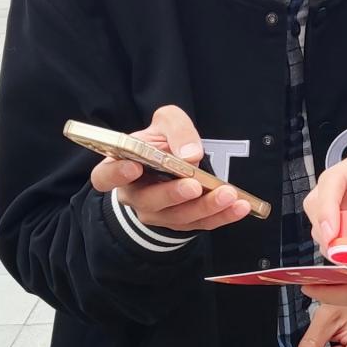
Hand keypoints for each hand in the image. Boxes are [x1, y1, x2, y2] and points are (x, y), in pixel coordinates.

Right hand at [89, 105, 249, 230]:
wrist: (172, 160)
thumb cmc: (162, 141)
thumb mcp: (167, 122)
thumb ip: (176, 129)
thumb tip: (190, 154)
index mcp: (120, 168)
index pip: (105, 176)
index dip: (116, 173)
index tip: (134, 166)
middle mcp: (134, 195)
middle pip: (149, 201)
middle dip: (173, 194)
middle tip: (194, 185)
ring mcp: (157, 214)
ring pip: (178, 217)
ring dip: (205, 207)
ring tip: (229, 195)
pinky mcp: (181, 223)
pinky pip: (201, 224)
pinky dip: (223, 216)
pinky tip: (241, 206)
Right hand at [305, 146, 346, 265]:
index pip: (334, 180)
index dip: (327, 207)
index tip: (332, 235)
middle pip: (319, 200)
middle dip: (329, 228)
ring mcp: (344, 198)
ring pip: (320, 220)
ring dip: (335, 241)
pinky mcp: (343, 218)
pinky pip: (329, 235)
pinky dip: (341, 249)